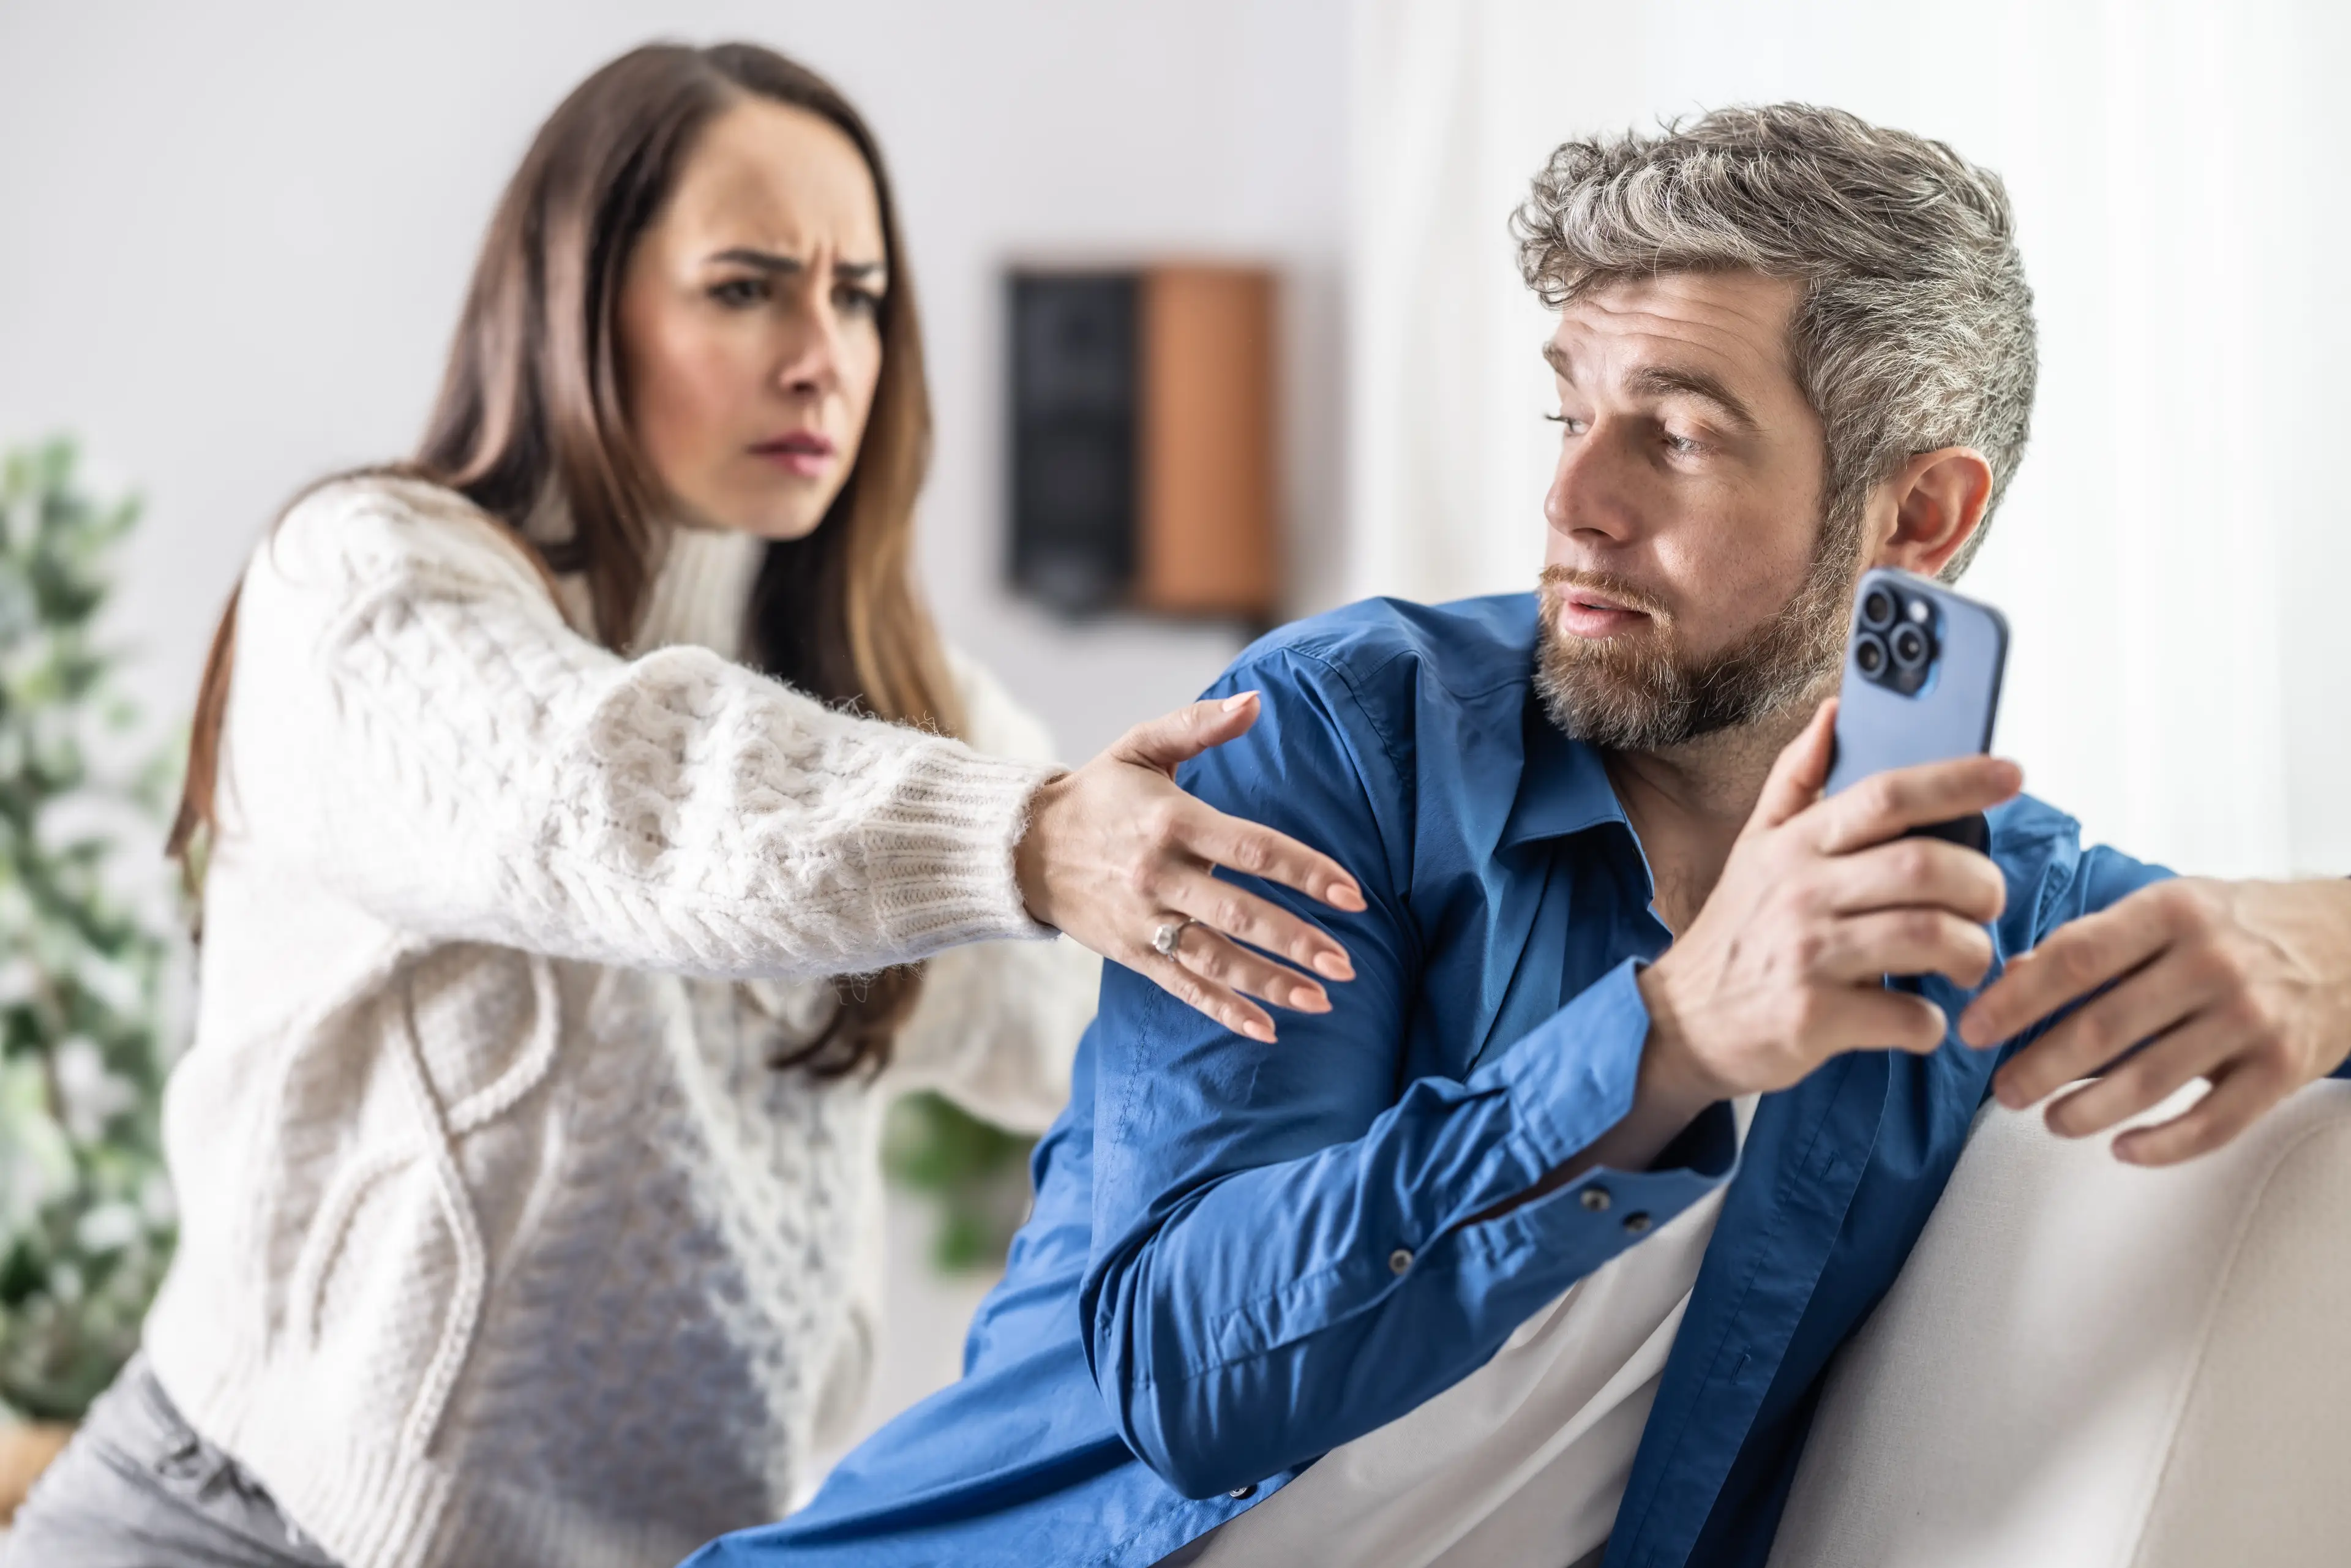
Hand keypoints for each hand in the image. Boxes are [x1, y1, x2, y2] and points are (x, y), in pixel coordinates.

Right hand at [1014, 692, 1366, 1041]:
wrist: (1021, 847)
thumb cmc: (1098, 793)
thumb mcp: (1140, 745)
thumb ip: (1200, 723)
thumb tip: (1255, 701)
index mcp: (1171, 821)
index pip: (1251, 848)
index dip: (1305, 871)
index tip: (1352, 895)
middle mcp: (1158, 875)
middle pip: (1238, 913)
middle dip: (1296, 941)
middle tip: (1346, 964)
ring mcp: (1143, 920)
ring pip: (1214, 959)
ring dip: (1269, 984)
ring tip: (1321, 1000)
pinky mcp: (1130, 953)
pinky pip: (1183, 987)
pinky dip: (1222, 1011)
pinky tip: (1265, 1030)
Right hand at [1637, 701, 2019, 1114]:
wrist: (1679, 1021)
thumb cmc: (1735, 933)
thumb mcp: (1754, 847)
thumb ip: (1796, 780)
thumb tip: (1832, 712)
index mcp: (1797, 846)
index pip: (1886, 795)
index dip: (1957, 779)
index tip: (2010, 774)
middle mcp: (1801, 892)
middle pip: (1925, 866)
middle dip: (1981, 884)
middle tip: (1987, 902)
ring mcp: (1807, 955)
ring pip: (1929, 938)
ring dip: (1970, 953)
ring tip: (1966, 961)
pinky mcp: (1813, 1018)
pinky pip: (1907, 1015)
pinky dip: (1931, 1022)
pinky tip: (1918, 1016)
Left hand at [1961, 878, 2350, 1164]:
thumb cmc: (2242, 925)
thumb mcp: (2169, 907)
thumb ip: (2094, 940)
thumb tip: (2013, 977)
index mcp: (2173, 911)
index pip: (2076, 958)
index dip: (2016, 1000)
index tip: (1973, 1029)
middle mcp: (2213, 963)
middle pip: (2104, 1025)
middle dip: (2039, 1065)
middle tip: (2003, 1088)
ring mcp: (2251, 1019)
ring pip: (2150, 1080)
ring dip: (2087, 1109)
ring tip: (2048, 1120)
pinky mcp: (2283, 1069)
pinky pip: (2214, 1122)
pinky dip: (2163, 1144)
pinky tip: (2123, 1149)